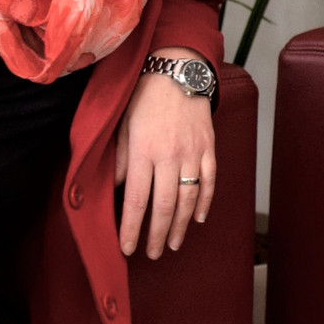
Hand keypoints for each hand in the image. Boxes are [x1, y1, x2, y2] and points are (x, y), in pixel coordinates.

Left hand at [115, 46, 216, 258]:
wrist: (177, 69)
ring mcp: (192, 153)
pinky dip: (206, 202)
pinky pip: (210, 181)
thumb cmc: (144, 96)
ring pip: (189, 198)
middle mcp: (169, 155)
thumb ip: (119, 160)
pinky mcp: (209, 147)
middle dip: (157, 234)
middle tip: (151, 254)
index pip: (136, 199)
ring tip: (173, 244)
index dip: (131, 228)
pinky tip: (200, 218)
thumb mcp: (122, 126)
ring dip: (182, 226)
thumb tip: (113, 191)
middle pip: (164, 206)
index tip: (127, 248)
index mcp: (143, 151)